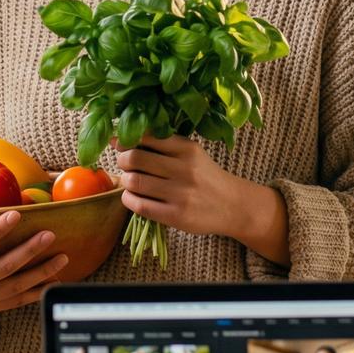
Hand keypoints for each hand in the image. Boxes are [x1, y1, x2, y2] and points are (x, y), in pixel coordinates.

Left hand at [115, 136, 283, 242]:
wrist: (234, 206)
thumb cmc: (206, 177)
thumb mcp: (192, 153)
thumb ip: (164, 144)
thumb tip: (124, 138)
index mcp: (186, 148)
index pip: (145, 137)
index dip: (126, 140)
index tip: (120, 144)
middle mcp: (184, 169)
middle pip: (134, 158)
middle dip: (122, 160)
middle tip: (124, 164)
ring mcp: (180, 193)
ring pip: (133, 181)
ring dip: (125, 181)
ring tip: (131, 181)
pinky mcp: (176, 215)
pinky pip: (139, 205)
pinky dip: (129, 199)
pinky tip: (133, 196)